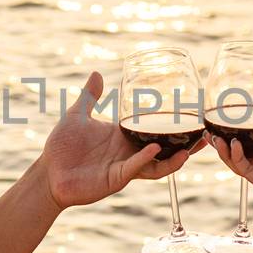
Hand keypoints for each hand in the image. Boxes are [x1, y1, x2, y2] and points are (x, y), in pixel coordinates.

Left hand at [39, 71, 204, 210]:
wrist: (48, 173)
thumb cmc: (61, 147)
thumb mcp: (77, 115)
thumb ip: (89, 97)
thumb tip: (96, 73)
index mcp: (122, 137)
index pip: (153, 131)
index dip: (172, 127)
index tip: (191, 117)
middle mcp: (128, 153)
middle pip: (164, 150)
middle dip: (185, 146)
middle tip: (205, 136)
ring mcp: (124, 167)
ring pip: (157, 165)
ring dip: (174, 159)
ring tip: (191, 148)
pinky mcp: (115, 179)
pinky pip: (135, 169)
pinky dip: (145, 159)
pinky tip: (154, 149)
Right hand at [206, 86, 252, 229]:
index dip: (248, 125)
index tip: (234, 114)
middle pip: (246, 146)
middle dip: (228, 138)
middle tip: (213, 126)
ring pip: (240, 158)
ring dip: (225, 149)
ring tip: (212, 136)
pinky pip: (245, 169)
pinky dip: (236, 158)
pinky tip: (232, 146)